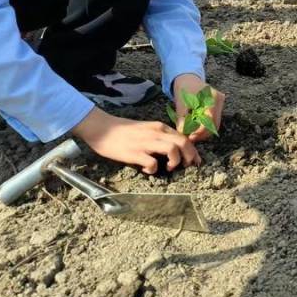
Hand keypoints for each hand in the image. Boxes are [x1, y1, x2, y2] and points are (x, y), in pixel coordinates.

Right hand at [71, 107, 199, 174]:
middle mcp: (156, 133)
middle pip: (183, 143)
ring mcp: (146, 142)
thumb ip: (160, 136)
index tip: (195, 161)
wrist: (102, 128)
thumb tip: (173, 149)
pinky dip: (154, 170)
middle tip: (187, 166)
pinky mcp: (135, 153)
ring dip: (175, 161)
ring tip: (168, 167)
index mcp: (159, 127)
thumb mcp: (147, 129)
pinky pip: (152, 163)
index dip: (192, 150)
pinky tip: (147, 170)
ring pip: (172, 150)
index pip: (183, 137)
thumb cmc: (124, 131)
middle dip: (190, 156)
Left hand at [172, 74, 224, 142]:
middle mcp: (219, 100)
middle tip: (189, 138)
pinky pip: (212, 120)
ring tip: (190, 134)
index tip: (189, 137)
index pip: (210, 120)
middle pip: (214, 124)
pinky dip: (203, 126)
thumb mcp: (181, 102)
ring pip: (214, 124)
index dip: (200, 131)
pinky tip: (194, 128)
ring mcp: (219, 103)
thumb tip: (182, 132)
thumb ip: (182, 117)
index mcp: (212, 97)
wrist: (186, 77)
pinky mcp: (217, 106)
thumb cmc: (184, 87)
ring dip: (203, 131)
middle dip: (202, 134)